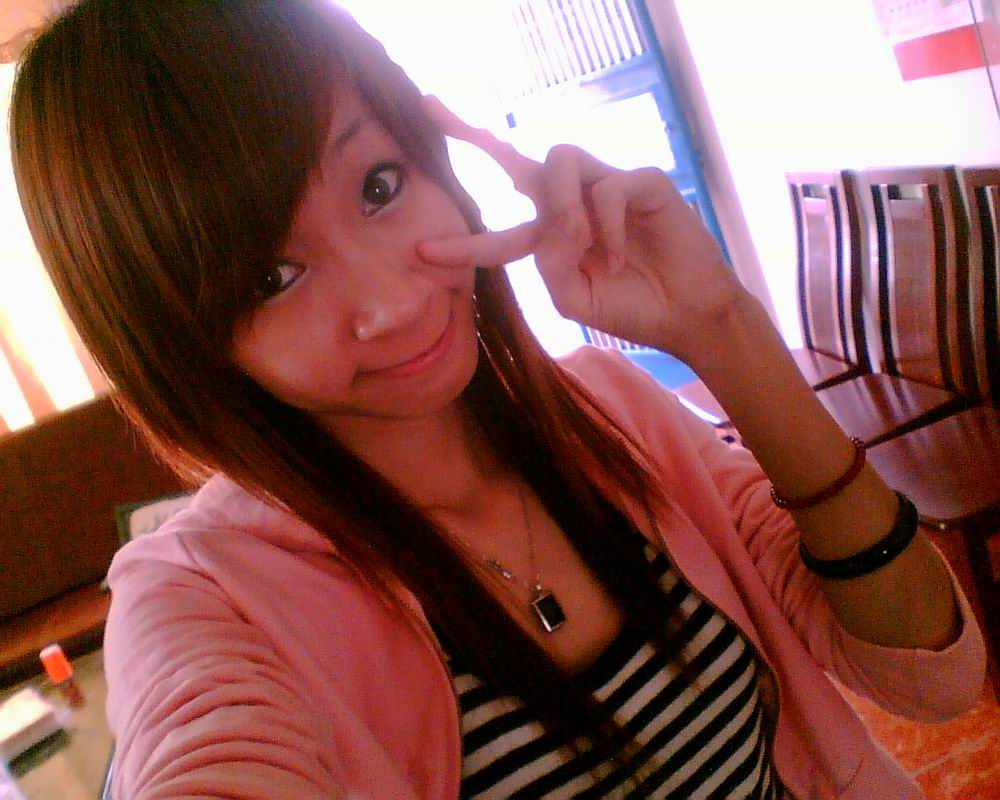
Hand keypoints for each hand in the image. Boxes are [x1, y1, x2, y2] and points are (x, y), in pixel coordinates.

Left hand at [416, 96, 749, 362]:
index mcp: (552, 237)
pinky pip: (608, 188)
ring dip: (560, 203)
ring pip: (559, 160)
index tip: (421, 250)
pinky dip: (608, 227)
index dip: (463, 244)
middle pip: (518, 160)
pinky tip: (621, 257)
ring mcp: (605, 188)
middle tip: (431, 108)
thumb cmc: (631, 306)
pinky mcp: (641, 182)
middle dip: (473, 135)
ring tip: (580, 243)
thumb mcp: (574, 298)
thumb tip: (554, 220)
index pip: (499, 231)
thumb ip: (549, 262)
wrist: (685, 315)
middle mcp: (572, 205)